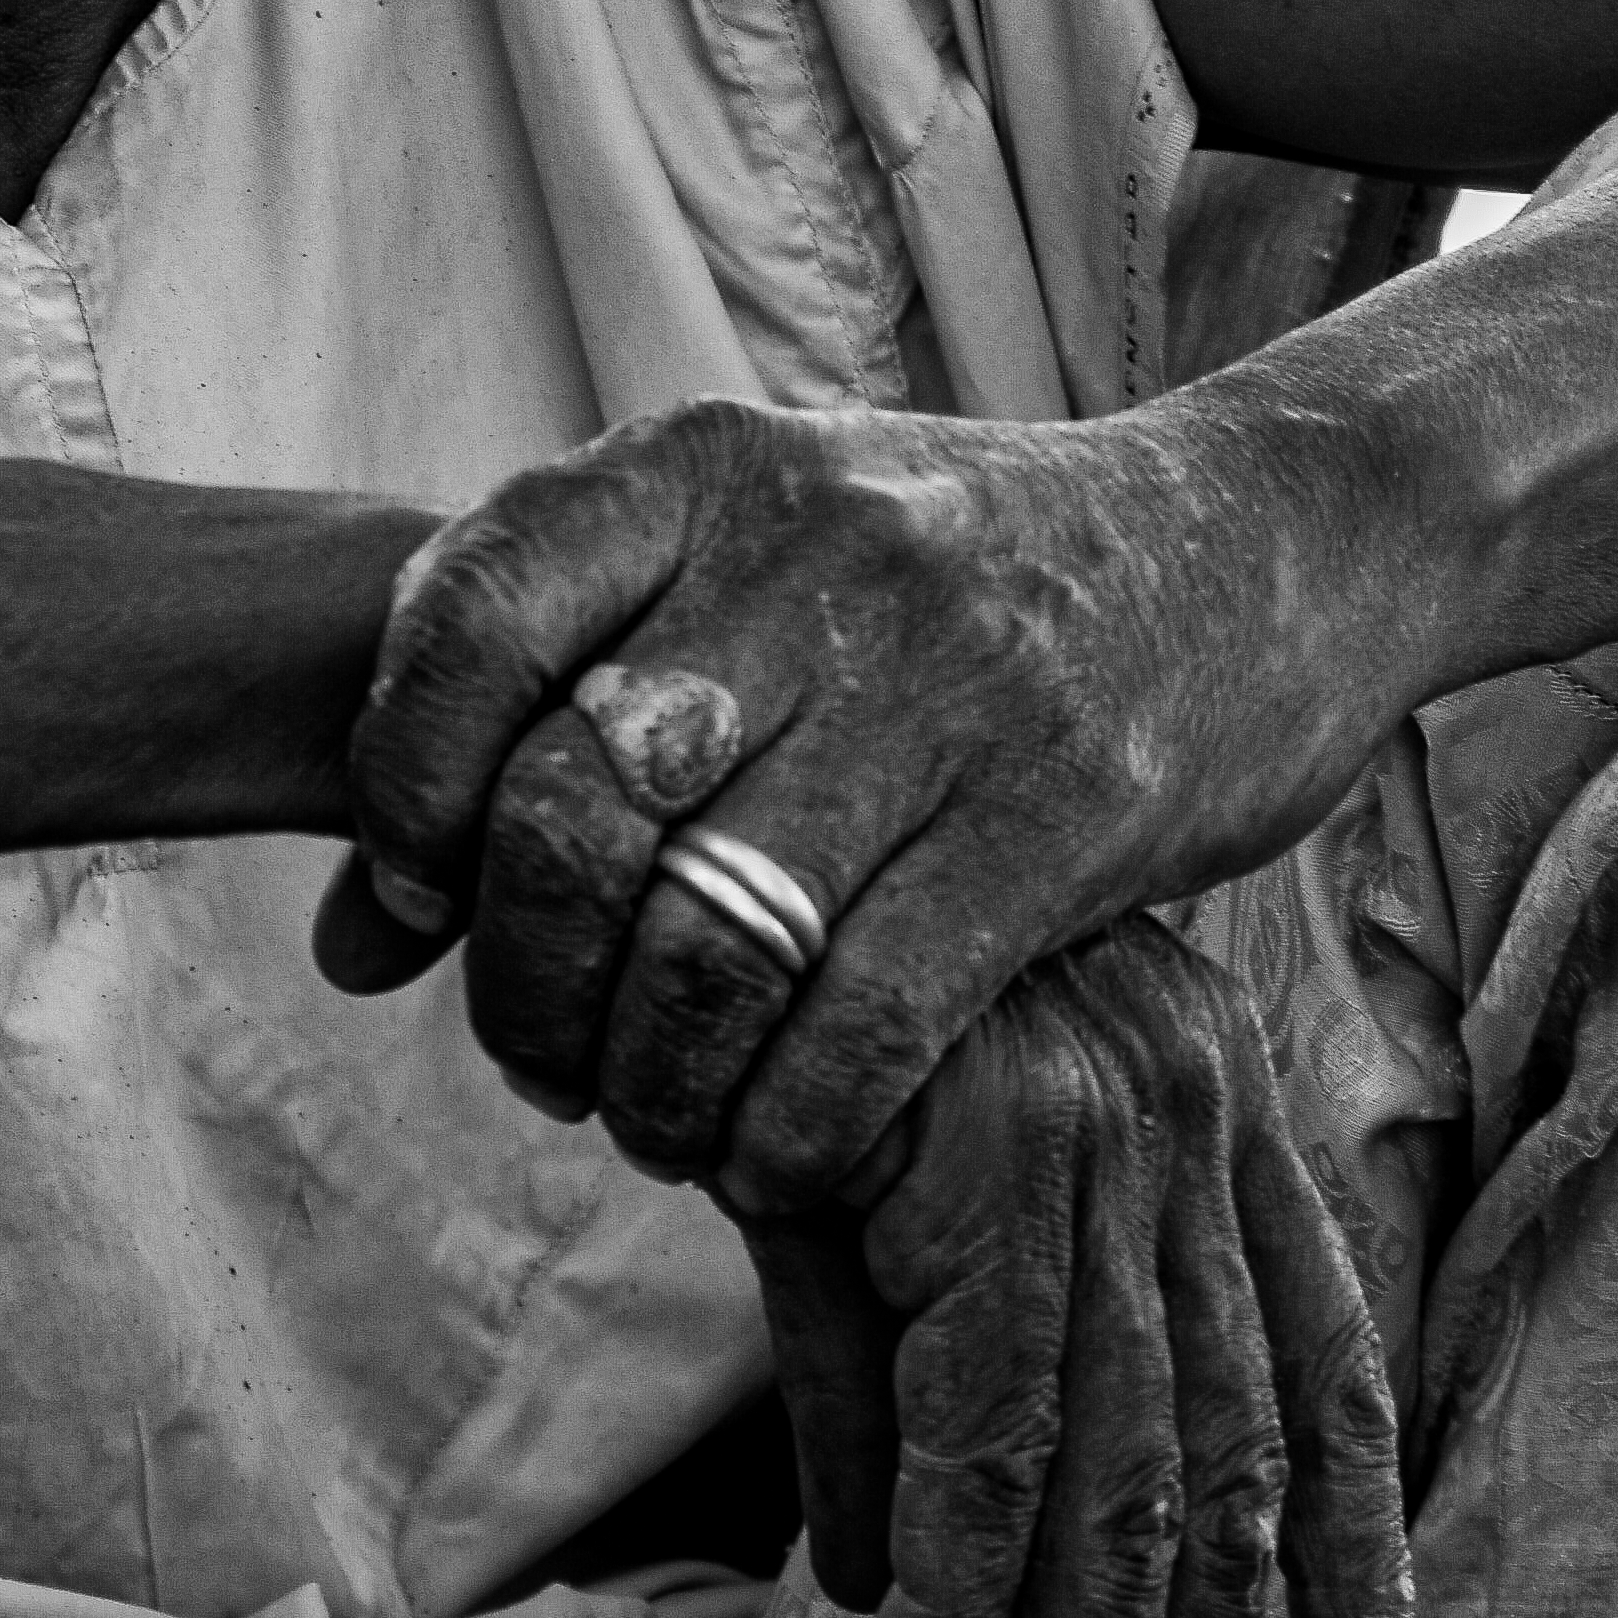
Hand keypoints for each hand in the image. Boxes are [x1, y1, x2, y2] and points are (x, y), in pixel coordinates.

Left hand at [313, 391, 1379, 1211]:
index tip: (422, 904)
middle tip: (547, 1060)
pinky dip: (789, 1129)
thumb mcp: (763, 570)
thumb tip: (349, 942)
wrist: (1268, 536)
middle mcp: (812, 553)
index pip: (467, 621)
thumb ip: (555, 710)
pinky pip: (862, 1027)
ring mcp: (945, 684)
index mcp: (708, 468)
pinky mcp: (1062, 819)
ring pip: (703, 943)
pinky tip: (786, 1149)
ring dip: (649, 1085)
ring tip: (662, 1118)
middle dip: (523, 984)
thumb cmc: (962, 583)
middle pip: (569, 810)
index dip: (402, 795)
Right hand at [735, 921, 1412, 1617]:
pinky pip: (996, 1450)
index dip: (1359, 1575)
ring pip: (1138, 1504)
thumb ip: (896, 1393)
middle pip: (1242, 1489)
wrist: (680, 806)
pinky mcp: (990, 1163)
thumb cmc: (762, 984)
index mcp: (1206, 1106)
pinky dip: (958, 1607)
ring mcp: (1100, 1138)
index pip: (1332, 1383)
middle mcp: (1190, 1119)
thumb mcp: (866, 1194)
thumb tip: (892, 1602)